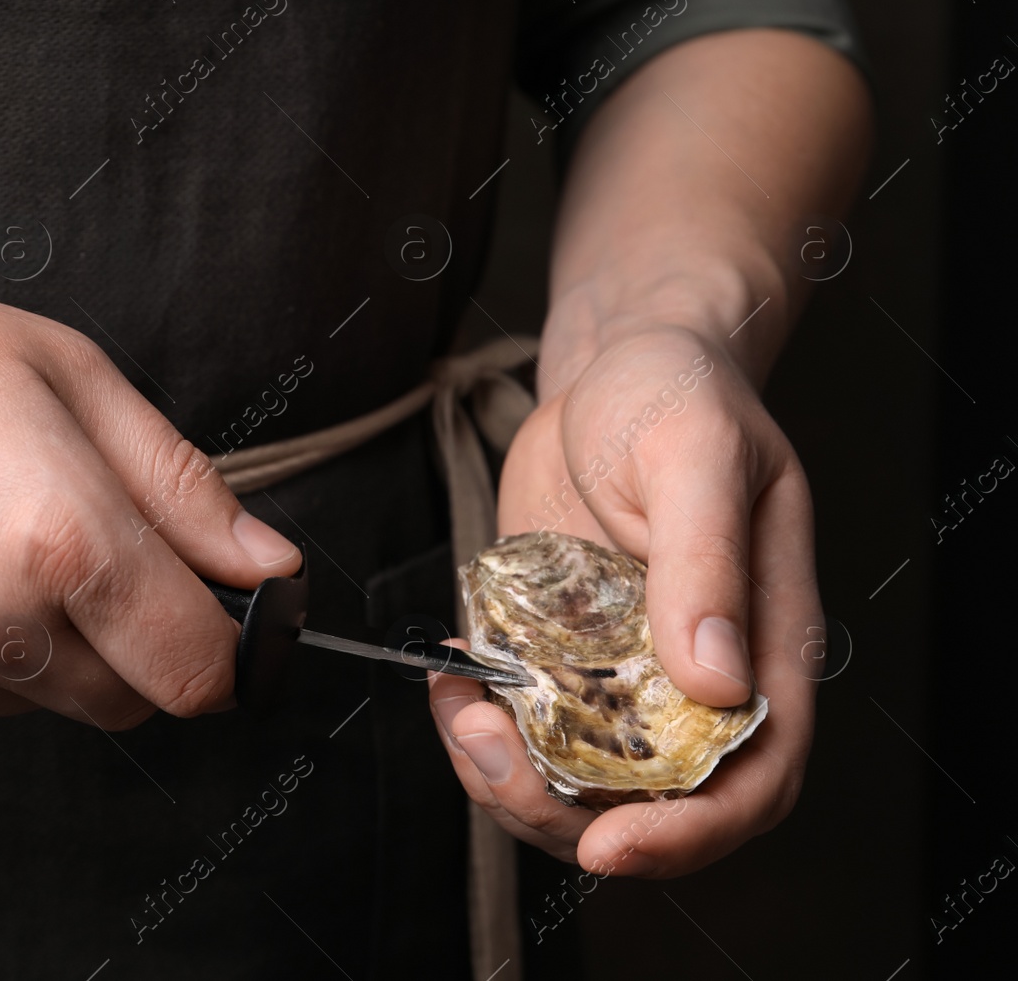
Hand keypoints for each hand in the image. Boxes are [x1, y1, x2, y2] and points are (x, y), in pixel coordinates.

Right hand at [0, 214, 300, 738]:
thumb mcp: (61, 372)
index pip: (202, 668)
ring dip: (44, 645)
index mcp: (59, 537)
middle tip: (86, 547)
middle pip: (133, 702)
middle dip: (139, 641)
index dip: (231, 643)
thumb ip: (182, 487)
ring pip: (45, 703)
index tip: (226, 611)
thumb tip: (266, 564)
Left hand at [428, 326, 819, 876]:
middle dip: (563, 814)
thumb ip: (705, 562)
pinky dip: (477, 724)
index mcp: (762, 648)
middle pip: (649, 807)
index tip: (606, 846)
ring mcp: (621, 675)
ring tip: (456, 705)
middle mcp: (694, 681)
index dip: (688, 836)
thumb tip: (715, 678)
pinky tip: (449, 673)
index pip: (751, 782)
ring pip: (573, 783)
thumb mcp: (695, 455)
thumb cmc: (676, 392)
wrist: (613, 365)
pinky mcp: (559, 655)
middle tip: (486, 746)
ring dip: (505, 776)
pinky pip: (522, 726)